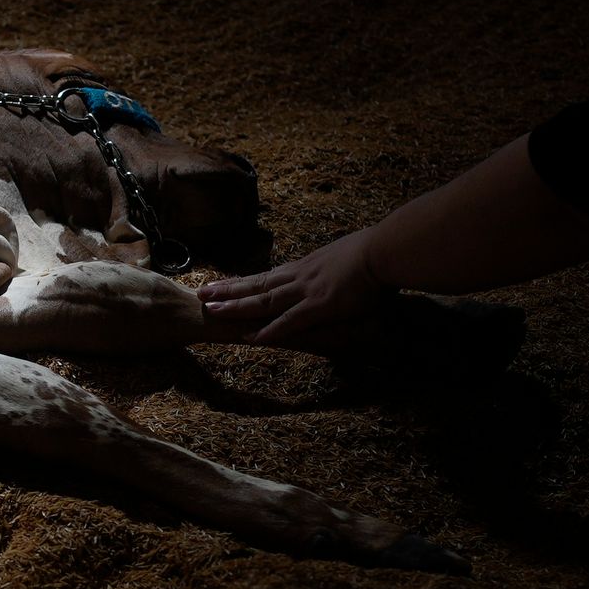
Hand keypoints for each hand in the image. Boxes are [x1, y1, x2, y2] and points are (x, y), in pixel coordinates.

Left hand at [197, 230, 387, 349]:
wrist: (386, 251)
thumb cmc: (374, 253)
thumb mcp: (346, 259)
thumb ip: (334, 269)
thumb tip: (333, 272)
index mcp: (306, 267)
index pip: (267, 275)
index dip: (242, 281)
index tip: (222, 283)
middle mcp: (300, 276)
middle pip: (256, 284)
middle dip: (228, 290)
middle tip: (202, 294)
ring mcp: (308, 291)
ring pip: (265, 301)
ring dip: (238, 307)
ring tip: (212, 311)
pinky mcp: (321, 305)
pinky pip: (290, 321)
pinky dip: (271, 330)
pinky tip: (252, 338)